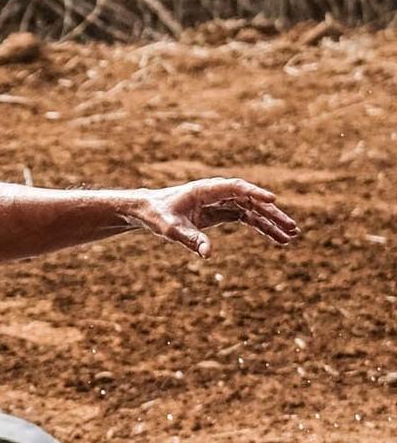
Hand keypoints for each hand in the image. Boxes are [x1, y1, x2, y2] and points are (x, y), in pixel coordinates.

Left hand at [132, 178, 299, 256]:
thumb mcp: (171, 230)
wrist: (150, 211)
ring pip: (253, 211)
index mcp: (206, 189)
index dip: (255, 193)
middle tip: (292, 228)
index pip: (236, 188)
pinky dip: (261, 227)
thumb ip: (190, 239)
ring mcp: (223, 202)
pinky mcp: (223, 212)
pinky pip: (247, 218)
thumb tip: (208, 254)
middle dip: (272, 215)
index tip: (272, 200)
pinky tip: (276, 238)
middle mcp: (219, 193)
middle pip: (252, 201)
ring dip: (272, 223)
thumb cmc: (158, 216)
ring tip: (291, 236)